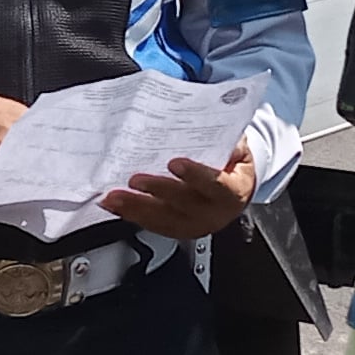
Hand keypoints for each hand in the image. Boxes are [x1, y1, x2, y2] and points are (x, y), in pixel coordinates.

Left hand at [105, 139, 256, 237]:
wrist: (237, 193)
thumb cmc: (234, 167)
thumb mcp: (239, 150)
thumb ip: (228, 141)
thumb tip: (212, 123)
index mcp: (232, 192)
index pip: (215, 184)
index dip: (195, 175)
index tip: (174, 163)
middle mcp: (214, 213)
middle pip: (183, 203)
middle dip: (156, 191)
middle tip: (135, 180)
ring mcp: (195, 225)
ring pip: (164, 219)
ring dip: (136, 208)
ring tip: (114, 198)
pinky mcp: (179, 230)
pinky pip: (154, 225)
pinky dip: (133, 216)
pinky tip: (116, 208)